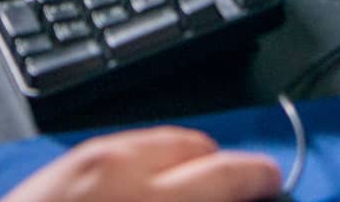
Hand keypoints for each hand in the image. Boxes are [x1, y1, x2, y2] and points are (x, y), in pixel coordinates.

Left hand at [3, 128, 282, 201]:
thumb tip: (234, 198)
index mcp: (148, 195)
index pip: (227, 173)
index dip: (261, 179)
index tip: (275, 184)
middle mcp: (116, 166)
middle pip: (197, 146)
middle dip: (222, 171)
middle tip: (236, 196)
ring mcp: (86, 159)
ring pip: (160, 142)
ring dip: (185, 167)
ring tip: (189, 195)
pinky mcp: (64, 163)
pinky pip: (124, 149)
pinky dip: (147, 166)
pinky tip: (146, 194)